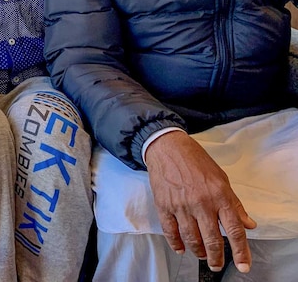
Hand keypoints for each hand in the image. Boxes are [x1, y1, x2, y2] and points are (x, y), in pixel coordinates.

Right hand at [145, 131, 255, 272]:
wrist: (167, 147)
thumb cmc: (196, 161)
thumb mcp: (222, 179)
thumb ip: (235, 203)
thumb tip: (248, 224)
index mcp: (219, 196)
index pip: (234, 230)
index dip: (240, 251)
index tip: (243, 265)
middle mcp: (202, 203)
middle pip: (212, 239)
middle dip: (216, 258)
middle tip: (217, 265)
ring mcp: (181, 205)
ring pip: (191, 238)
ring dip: (198, 251)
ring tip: (201, 255)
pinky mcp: (164, 205)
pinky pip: (170, 230)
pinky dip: (175, 243)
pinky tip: (181, 248)